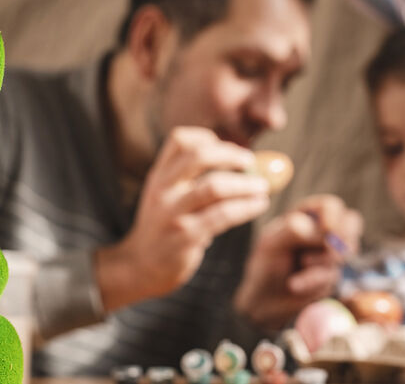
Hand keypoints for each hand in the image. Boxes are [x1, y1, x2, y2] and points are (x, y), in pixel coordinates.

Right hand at [96, 127, 269, 311]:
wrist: (141, 266)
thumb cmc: (165, 227)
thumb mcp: (167, 196)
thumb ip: (192, 178)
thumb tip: (242, 161)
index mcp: (159, 175)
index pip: (179, 140)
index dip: (207, 137)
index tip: (228, 147)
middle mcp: (163, 189)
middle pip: (198, 156)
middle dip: (230, 155)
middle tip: (251, 162)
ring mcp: (173, 213)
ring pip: (214, 187)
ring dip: (245, 184)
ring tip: (263, 187)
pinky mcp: (186, 236)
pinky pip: (223, 215)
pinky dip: (247, 206)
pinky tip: (259, 205)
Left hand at [233, 194, 362, 330]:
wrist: (264, 302)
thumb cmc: (264, 266)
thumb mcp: (273, 243)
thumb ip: (296, 230)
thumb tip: (326, 230)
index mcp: (305, 216)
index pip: (330, 206)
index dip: (334, 215)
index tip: (327, 229)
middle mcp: (321, 232)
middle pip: (351, 222)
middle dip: (343, 236)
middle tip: (329, 247)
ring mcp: (330, 254)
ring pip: (344, 251)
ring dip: (320, 262)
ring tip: (299, 266)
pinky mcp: (332, 276)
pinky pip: (333, 276)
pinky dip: (313, 280)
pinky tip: (294, 285)